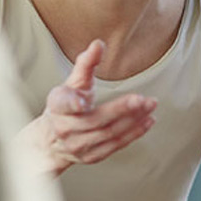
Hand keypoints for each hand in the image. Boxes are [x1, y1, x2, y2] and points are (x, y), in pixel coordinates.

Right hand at [16, 40, 156, 175]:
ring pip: (109, 133)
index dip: (72, 103)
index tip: (82, 103)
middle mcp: (65, 129)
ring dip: (133, 120)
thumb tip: (98, 44)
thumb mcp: (71, 83)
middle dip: (120, 109)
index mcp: (57, 107)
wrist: (50, 141)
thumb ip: (86, 64)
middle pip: (95, 120)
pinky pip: (116, 145)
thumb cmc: (64, 106)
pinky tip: (147, 121)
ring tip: (150, 105)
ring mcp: (78, 145)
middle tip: (142, 99)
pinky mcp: (91, 156)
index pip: (63, 104)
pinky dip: (134, 133)